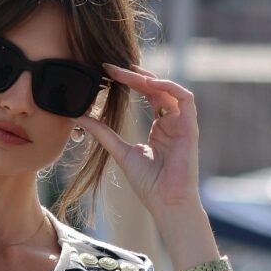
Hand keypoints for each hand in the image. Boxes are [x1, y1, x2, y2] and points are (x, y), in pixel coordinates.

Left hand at [74, 63, 200, 217]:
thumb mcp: (120, 151)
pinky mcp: (190, 128)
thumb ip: (103, 133)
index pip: (148, 95)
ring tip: (129, 73)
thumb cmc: (148, 183)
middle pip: (156, 89)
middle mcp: (172, 122)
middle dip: (135, 76)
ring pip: (170, 90)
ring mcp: (182, 124)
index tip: (107, 73)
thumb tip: (80, 117)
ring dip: (150, 79)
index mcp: (159, 127)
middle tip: (112, 68)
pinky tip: (151, 84)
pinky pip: (185, 99)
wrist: (165, 202)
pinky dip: (170, 88)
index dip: (130, 81)